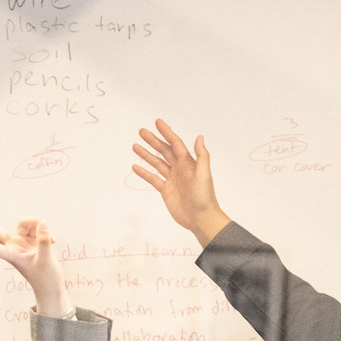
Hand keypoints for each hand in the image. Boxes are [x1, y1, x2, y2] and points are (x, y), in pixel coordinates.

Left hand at [0, 199, 68, 316]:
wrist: (52, 287)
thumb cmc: (46, 279)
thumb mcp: (46, 261)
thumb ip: (43, 242)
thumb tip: (42, 222)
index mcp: (11, 255)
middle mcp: (13, 246)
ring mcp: (21, 241)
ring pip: (25, 222)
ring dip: (38, 226)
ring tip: (49, 241)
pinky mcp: (31, 239)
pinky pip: (37, 225)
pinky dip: (46, 231)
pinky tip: (53, 242)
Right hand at [132, 119, 230, 245]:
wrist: (201, 218)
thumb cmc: (205, 197)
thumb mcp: (204, 174)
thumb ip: (202, 155)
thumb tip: (199, 137)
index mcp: (188, 163)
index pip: (175, 143)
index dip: (167, 132)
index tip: (157, 123)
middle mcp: (179, 168)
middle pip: (164, 151)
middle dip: (153, 141)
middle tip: (142, 132)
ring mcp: (172, 179)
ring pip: (157, 163)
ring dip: (146, 154)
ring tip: (135, 146)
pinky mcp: (166, 190)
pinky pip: (153, 179)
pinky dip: (144, 173)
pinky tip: (135, 167)